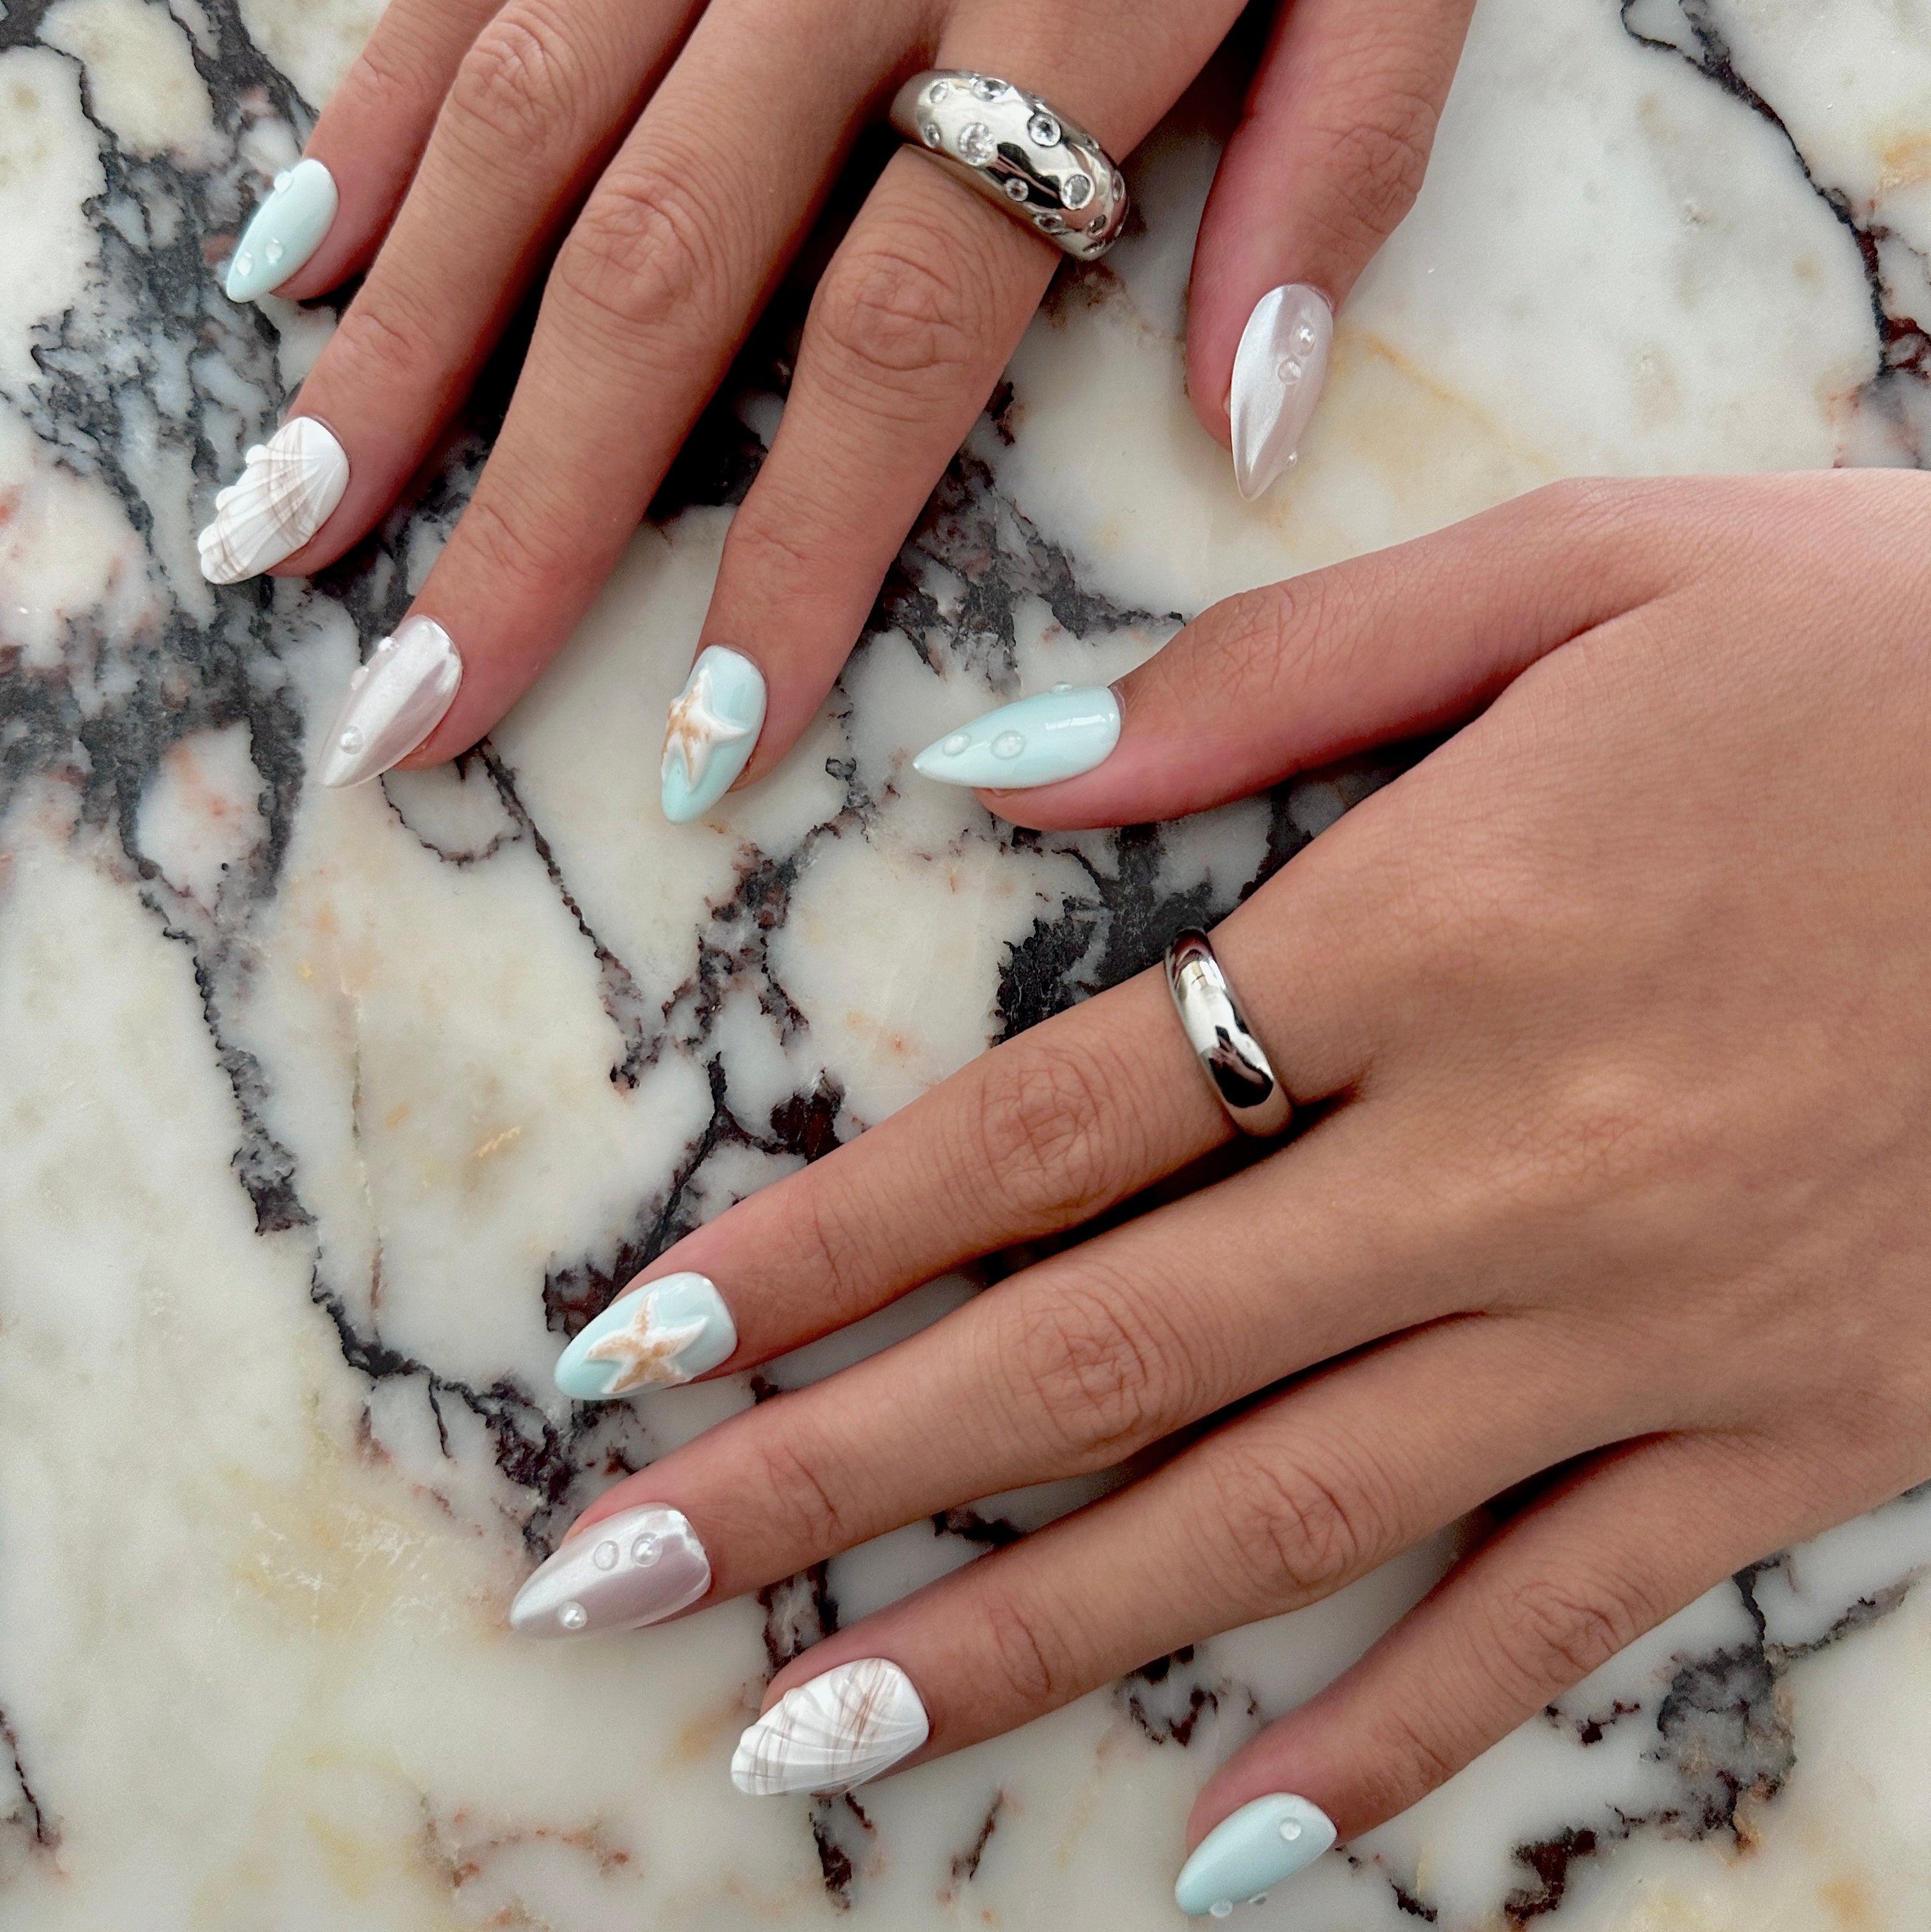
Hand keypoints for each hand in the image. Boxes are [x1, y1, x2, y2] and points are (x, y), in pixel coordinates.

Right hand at [200, 0, 1474, 811]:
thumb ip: (1336, 165)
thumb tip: (1242, 424)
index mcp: (1059, 0)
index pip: (891, 344)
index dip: (790, 557)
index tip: (708, 738)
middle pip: (653, 276)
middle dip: (522, 510)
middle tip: (410, 701)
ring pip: (522, 129)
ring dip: (395, 347)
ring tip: (291, 524)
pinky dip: (379, 117)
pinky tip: (286, 263)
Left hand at [508, 470, 1930, 1913]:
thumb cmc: (1895, 645)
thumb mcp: (1585, 570)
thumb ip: (1272, 677)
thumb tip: (996, 775)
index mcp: (1432, 936)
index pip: (1043, 1136)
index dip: (818, 1252)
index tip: (637, 1356)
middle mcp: (1508, 1168)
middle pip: (1099, 1360)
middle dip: (832, 1485)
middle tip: (614, 1590)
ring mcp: (1649, 1331)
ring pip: (1276, 1525)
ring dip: (1021, 1643)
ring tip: (806, 1734)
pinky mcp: (1793, 1431)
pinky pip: (1554, 1622)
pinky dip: (1383, 1742)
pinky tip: (1219, 1842)